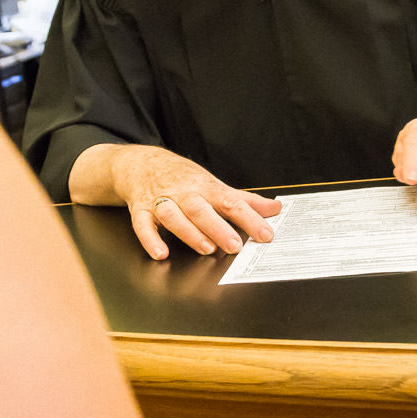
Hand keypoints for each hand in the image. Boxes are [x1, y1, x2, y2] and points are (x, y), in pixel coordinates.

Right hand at [112, 147, 280, 260]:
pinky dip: (150, 239)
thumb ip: (244, 201)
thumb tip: (275, 208)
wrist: (142, 164)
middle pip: (201, 209)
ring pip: (174, 216)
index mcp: (206, 187)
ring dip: (189, 232)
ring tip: (206, 248)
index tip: (266, 235)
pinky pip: (142, 225)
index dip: (250, 219)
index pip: (231, 202)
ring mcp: (162, 201)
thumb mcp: (215, 185)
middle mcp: (184, 193)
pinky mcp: (141, 210)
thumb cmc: (183, 178)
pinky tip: (161, 253)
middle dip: (218, 227)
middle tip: (235, 246)